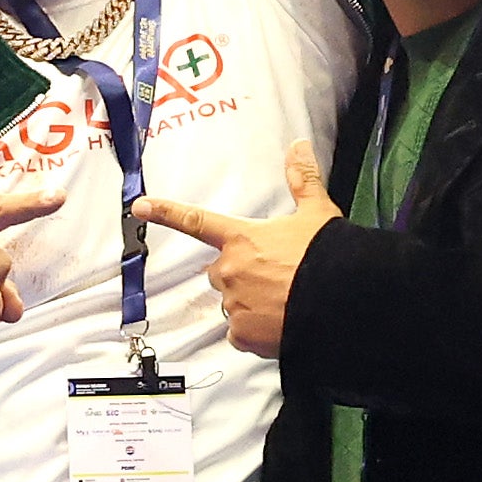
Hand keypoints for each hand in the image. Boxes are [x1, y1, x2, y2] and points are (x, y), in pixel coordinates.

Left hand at [135, 144, 336, 360]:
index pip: (196, 221)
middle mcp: (230, 270)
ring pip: (232, 303)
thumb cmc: (328, 258)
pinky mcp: (242, 335)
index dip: (165, 212)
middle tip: (274, 277)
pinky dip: (255, 332)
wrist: (341, 303)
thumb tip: (299, 146)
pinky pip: (240, 334)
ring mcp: (234, 304)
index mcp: (242, 238)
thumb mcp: (318, 213)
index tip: (140, 207)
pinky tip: (279, 324)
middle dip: (241, 274)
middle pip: (221, 272)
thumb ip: (303, 180)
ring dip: (250, 303)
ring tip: (283, 301)